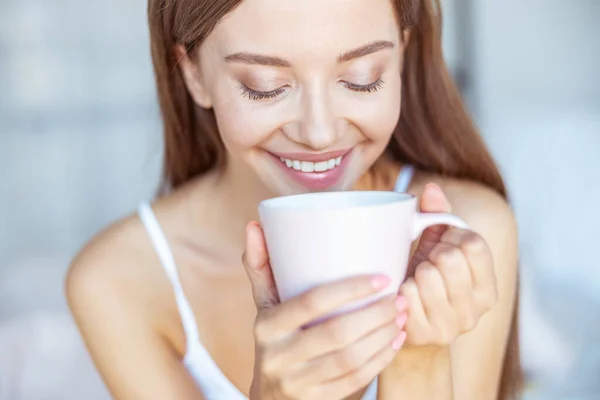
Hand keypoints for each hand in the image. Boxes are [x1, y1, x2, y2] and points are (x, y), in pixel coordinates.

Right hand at [242, 223, 407, 399]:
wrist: (271, 398)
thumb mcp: (265, 306)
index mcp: (267, 326)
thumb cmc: (276, 338)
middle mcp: (278, 356)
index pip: (311, 301)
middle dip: (375, 314)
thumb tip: (255, 225)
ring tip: (401, 316)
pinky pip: (356, 381)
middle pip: (337, 332)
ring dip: (383, 336)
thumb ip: (261, 267)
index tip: (382, 277)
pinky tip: (395, 341)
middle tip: (399, 298)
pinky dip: (381, 360)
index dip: (350, 288)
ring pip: (350, 359)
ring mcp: (297, 384)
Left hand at [400, 184, 498, 346]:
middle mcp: (477, 308)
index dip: (451, 237)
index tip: (441, 244)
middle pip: (450, 258)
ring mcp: (453, 325)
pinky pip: (408, 296)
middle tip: (425, 264)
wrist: (410, 324)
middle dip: (430, 255)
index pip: (474, 244)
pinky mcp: (427, 335)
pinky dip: (401, 291)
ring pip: (427, 276)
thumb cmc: (426, 279)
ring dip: (414, 272)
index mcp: (488, 284)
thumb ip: (438, 216)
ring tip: (415, 281)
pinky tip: (404, 297)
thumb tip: (431, 188)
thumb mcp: (437, 247)